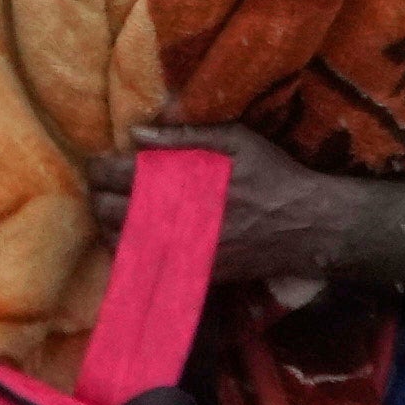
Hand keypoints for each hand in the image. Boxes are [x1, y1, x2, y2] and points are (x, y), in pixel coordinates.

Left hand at [86, 126, 361, 286]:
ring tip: (115, 211)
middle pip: (108, 211)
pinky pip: (142, 266)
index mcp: (179, 181)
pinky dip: (129, 250)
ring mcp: (179, 250)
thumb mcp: (237, 140)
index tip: (98, 163)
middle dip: (97, 196)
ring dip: (108, 225)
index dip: (98, 168)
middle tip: (101, 186)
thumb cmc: (273, 175)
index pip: (117, 175)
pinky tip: (135, 237)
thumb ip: (185, 135)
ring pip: (118, 242)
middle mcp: (173, 220)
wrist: (307, 225)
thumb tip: (137, 132)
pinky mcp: (188, 272)